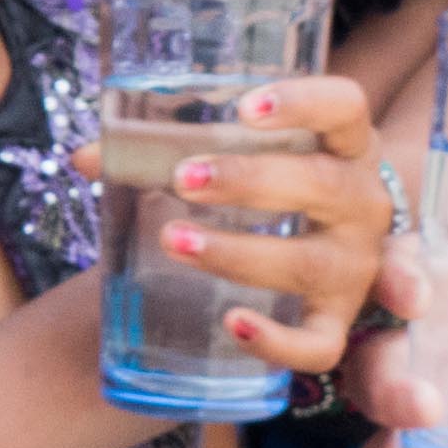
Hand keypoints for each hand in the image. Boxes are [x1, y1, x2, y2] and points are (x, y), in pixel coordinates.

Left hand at [86, 77, 388, 374]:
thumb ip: (164, 150)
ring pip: (310, 263)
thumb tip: (85, 157)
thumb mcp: (236, 155)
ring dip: (240, 253)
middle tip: (184, 179)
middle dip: (251, 181)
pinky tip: (234, 324)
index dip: (303, 103)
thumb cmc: (269, 186)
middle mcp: (362, 202)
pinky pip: (319, 344)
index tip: (244, 108)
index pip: (346, 108)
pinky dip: (278, 341)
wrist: (321, 249)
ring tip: (174, 239)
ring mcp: (355, 266)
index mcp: (345, 144)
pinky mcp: (338, 322)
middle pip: (323, 185)